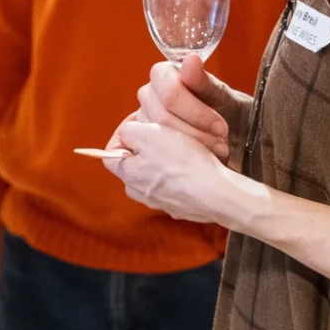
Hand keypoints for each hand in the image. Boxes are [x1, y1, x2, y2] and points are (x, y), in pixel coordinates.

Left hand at [106, 119, 260, 227]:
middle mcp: (141, 194)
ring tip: (184, 147)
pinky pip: (177, 184)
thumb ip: (129, 131)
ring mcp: (162, 203)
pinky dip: (183, 173)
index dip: (124, 132)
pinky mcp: (183, 207)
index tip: (142, 122)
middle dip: (147, 146)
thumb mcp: (148, 134)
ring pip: (157, 173)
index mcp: (128, 176)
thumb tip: (126, 133)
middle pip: (135, 162)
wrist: (218, 193)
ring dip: (167, 159)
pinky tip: (197, 164)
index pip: (111, 152)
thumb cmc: (183, 161)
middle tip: (165, 133)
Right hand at [137, 56, 250, 164]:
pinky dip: (170, 159)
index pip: (169, 93)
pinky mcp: (141, 143)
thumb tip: (190, 60)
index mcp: (163, 75)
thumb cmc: (226, 113)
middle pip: (162, 118)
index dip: (195, 113)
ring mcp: (141, 119)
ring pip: (156, 137)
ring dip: (189, 148)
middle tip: (221, 144)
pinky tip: (187, 162)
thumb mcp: (223, 98)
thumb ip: (204, 81)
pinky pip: (142, 152)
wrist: (231, 137)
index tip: (220, 128)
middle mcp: (148, 95)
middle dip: (195, 133)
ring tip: (213, 153)